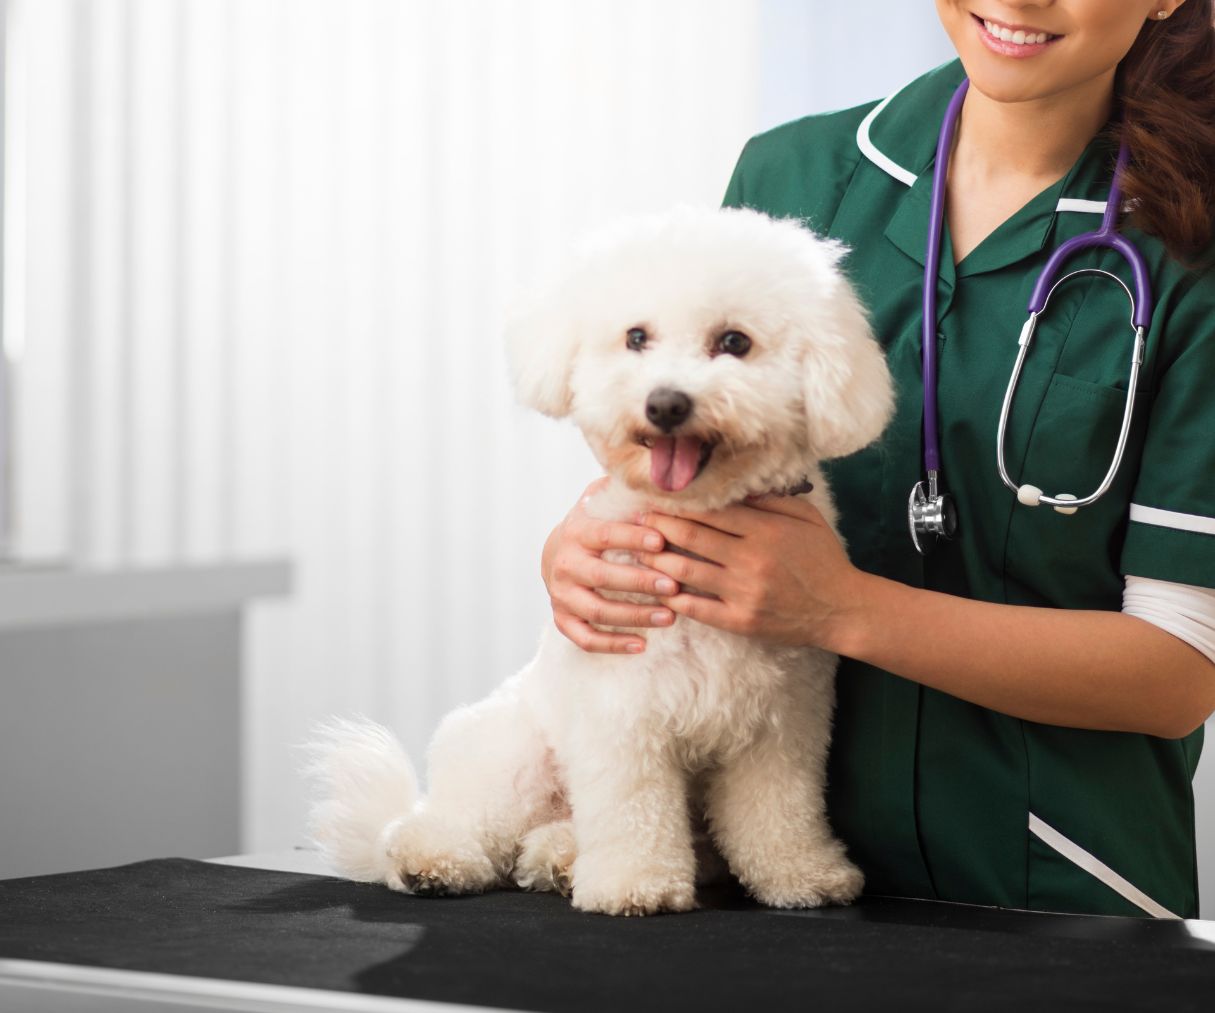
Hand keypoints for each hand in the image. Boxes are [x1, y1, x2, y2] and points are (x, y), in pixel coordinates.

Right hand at [542, 479, 680, 653]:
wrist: (556, 553)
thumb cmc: (595, 525)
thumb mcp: (603, 502)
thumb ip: (625, 493)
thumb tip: (660, 476)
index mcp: (577, 532)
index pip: (605, 536)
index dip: (632, 538)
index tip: (662, 541)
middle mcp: (564, 565)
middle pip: (601, 577)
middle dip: (639, 582)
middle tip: (674, 586)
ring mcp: (561, 595)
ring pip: (597, 611)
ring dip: (635, 616)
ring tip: (670, 617)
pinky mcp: (563, 619)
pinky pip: (586, 638)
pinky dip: (612, 644)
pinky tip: (642, 644)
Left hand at [637, 496, 864, 649]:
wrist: (842, 610)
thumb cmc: (823, 559)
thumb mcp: (806, 518)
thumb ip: (770, 501)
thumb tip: (734, 485)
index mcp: (766, 529)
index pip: (711, 511)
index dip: (679, 504)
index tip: (657, 497)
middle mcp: (751, 558)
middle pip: (691, 536)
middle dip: (659, 525)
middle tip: (635, 519)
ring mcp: (744, 592)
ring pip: (686, 570)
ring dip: (657, 559)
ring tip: (636, 550)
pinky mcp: (740, 621)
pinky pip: (696, 607)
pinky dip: (672, 597)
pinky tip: (656, 587)